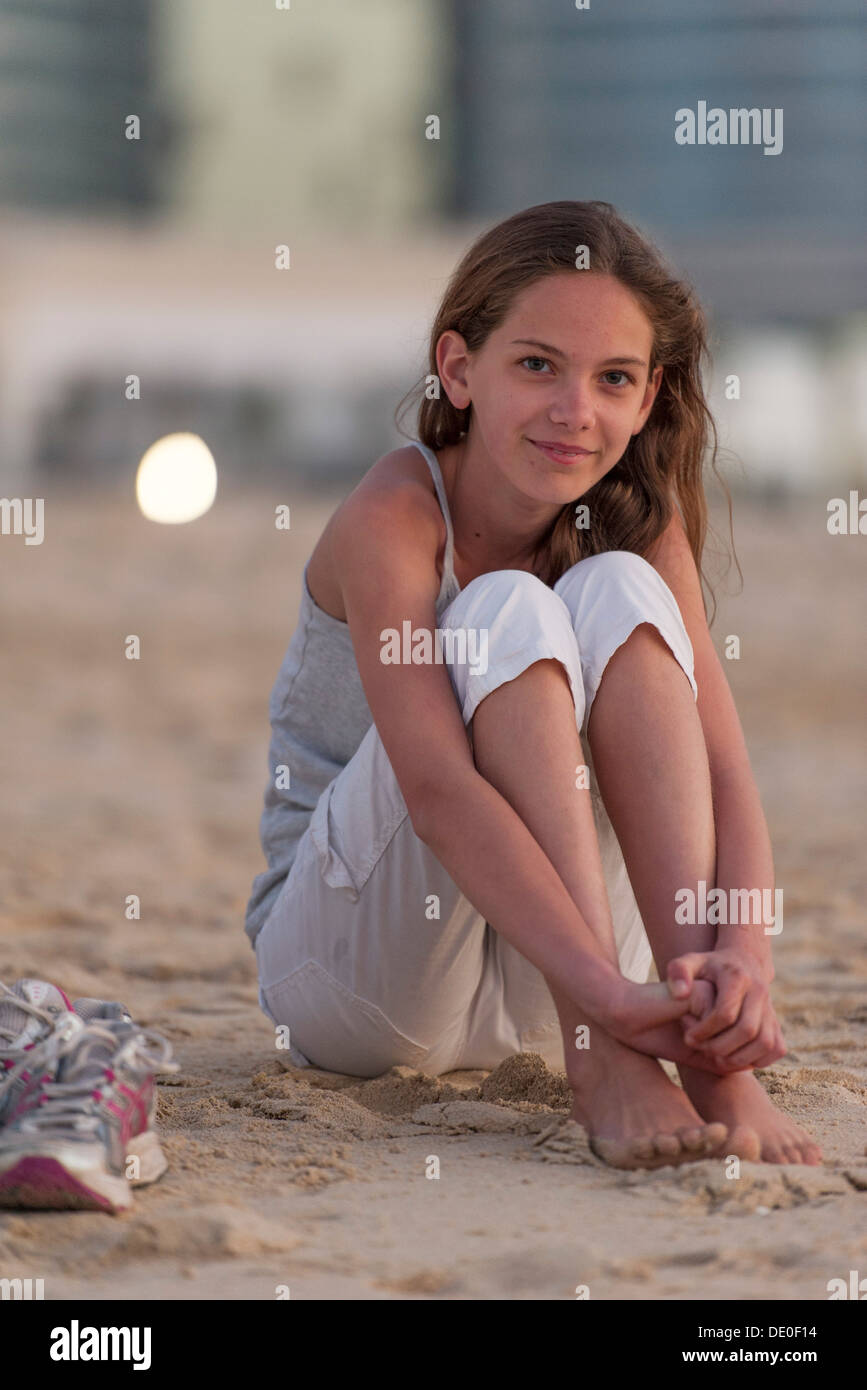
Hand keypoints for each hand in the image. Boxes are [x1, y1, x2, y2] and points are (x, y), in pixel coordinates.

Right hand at [602, 976, 734, 1074]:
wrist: (627, 1018)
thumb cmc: (657, 1036)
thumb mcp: (696, 1054)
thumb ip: (723, 1059)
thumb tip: (752, 1065)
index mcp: (723, 1015)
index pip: (744, 1048)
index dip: (722, 1060)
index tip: (695, 1048)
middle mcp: (723, 1002)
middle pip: (742, 1043)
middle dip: (717, 1053)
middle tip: (689, 1040)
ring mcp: (715, 994)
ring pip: (734, 1033)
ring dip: (709, 1043)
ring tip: (685, 1031)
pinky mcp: (705, 990)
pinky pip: (719, 1020)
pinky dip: (699, 1031)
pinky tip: (680, 1018)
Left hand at [665, 948, 786, 1070]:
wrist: (743, 963)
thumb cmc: (709, 968)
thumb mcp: (689, 962)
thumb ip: (678, 972)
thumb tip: (680, 994)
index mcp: (737, 977)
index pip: (725, 1012)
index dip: (705, 1030)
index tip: (689, 1037)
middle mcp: (760, 992)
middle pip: (747, 1030)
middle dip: (721, 1047)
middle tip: (702, 1049)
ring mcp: (772, 1008)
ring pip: (765, 1043)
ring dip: (739, 1058)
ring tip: (716, 1058)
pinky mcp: (777, 1023)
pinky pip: (776, 1048)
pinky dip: (758, 1060)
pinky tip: (735, 1057)